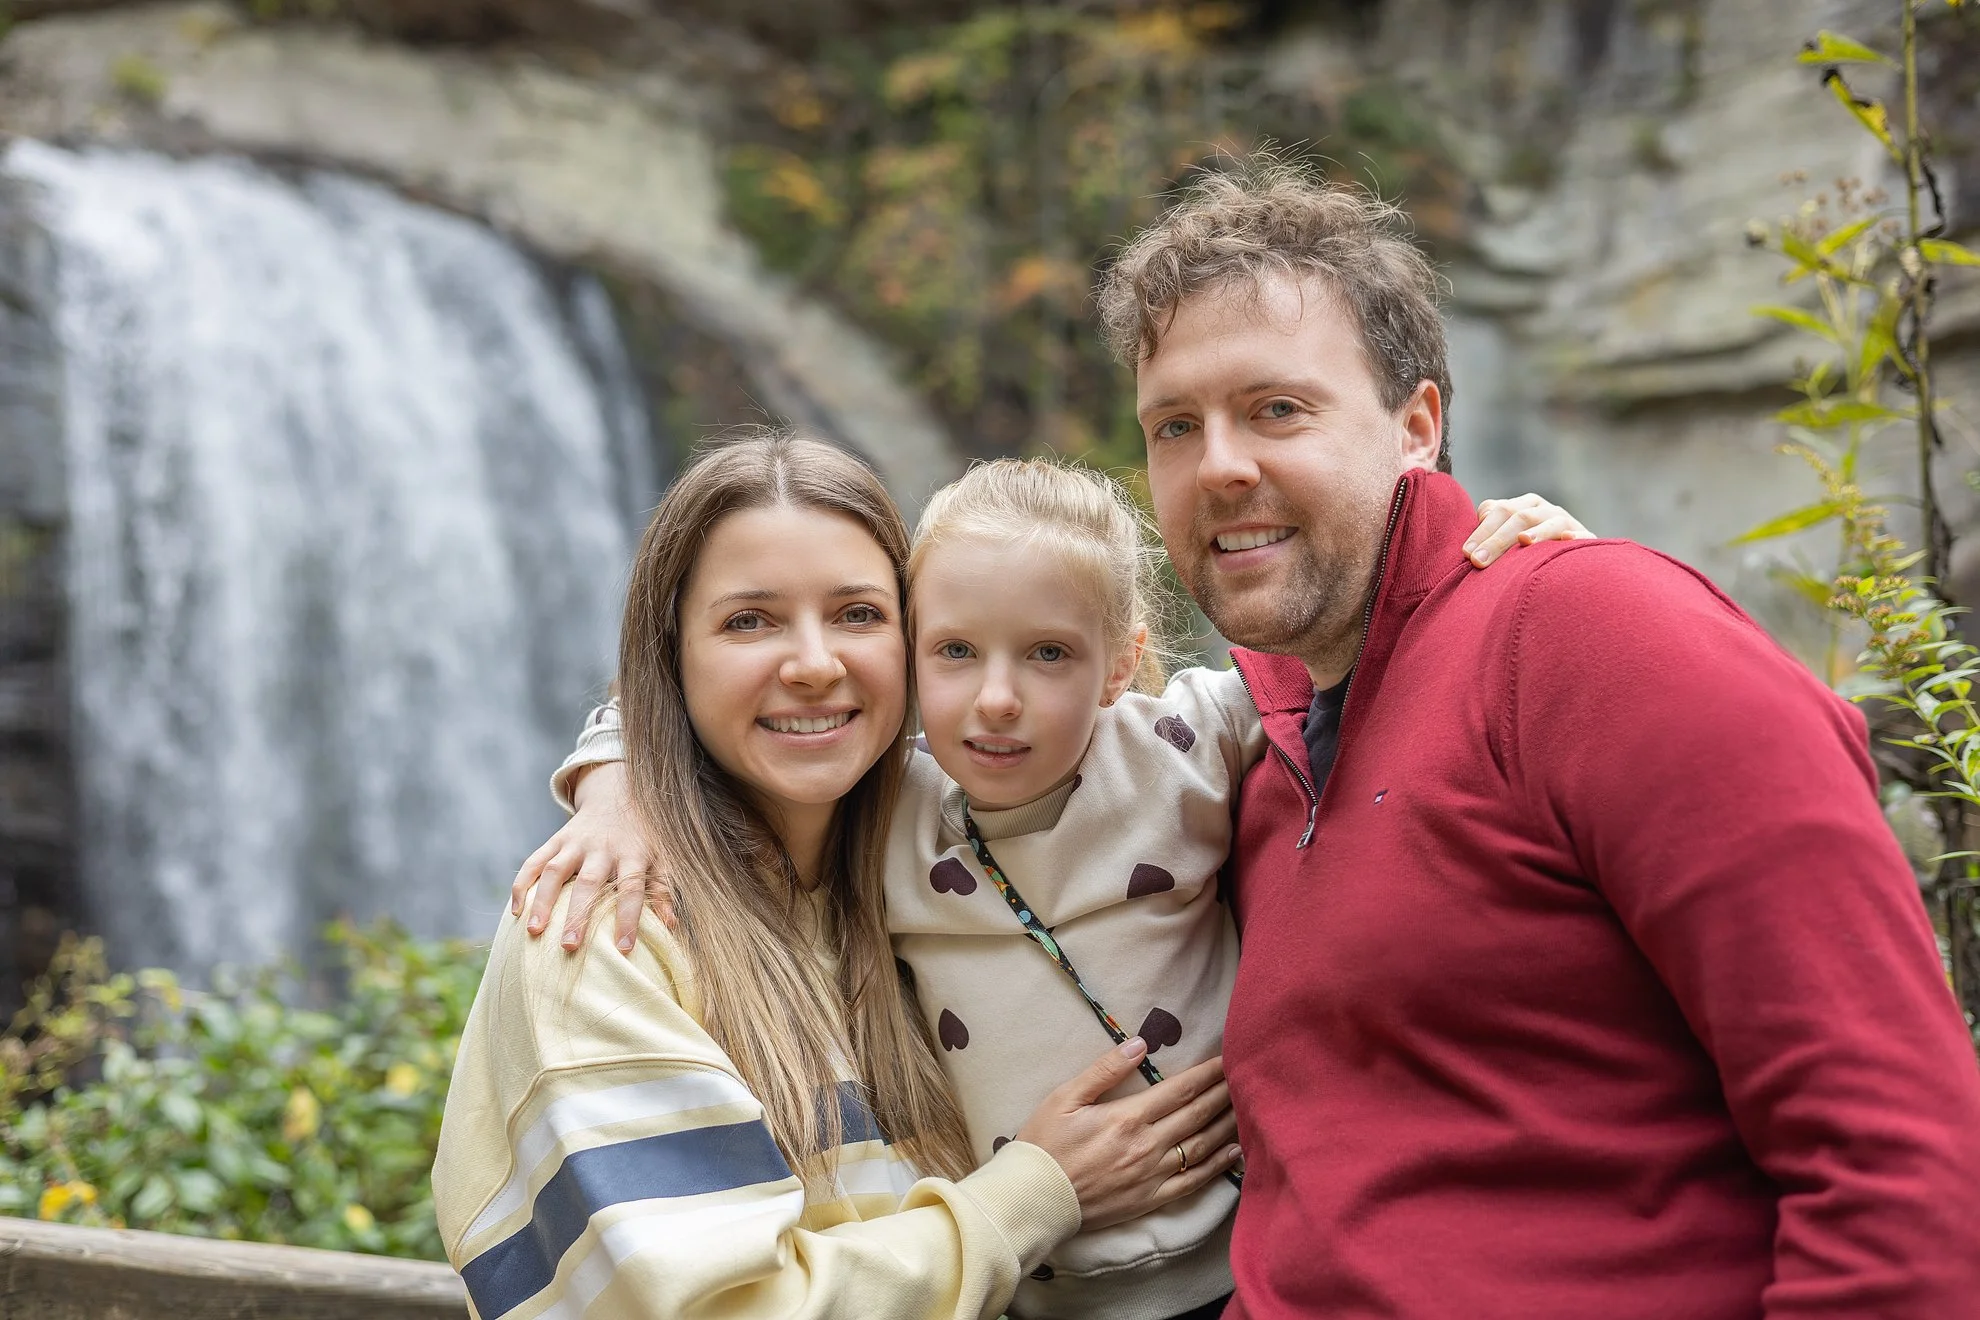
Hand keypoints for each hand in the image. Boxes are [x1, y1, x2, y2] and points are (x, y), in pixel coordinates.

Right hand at [509, 762, 672, 952]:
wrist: (620, 795)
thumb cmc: (643, 837)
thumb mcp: (661, 857)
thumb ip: (663, 889)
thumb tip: (670, 925)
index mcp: (632, 854)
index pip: (631, 888)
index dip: (628, 918)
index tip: (624, 948)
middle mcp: (602, 847)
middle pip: (589, 882)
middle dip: (578, 915)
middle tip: (569, 946)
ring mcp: (576, 842)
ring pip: (555, 870)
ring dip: (542, 900)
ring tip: (533, 931)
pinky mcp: (556, 839)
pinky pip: (534, 861)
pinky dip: (522, 884)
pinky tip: (516, 910)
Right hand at [1013, 1038, 1241, 1229]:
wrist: (1035, 1199)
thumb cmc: (1045, 1144)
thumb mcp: (1065, 1097)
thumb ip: (1104, 1070)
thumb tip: (1140, 1044)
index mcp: (1128, 1117)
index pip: (1180, 1090)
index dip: (1208, 1073)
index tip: (1228, 1059)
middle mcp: (1147, 1145)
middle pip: (1197, 1114)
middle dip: (1223, 1094)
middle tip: (1246, 1077)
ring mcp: (1152, 1175)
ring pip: (1201, 1146)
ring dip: (1226, 1125)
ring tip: (1246, 1107)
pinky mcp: (1150, 1200)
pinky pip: (1193, 1182)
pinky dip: (1217, 1166)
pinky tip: (1234, 1152)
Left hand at [1462, 493, 1595, 566]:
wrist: (1566, 559)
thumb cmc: (1523, 551)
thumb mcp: (1505, 537)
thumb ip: (1488, 530)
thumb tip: (1473, 537)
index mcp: (1523, 505)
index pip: (1500, 511)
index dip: (1482, 531)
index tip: (1467, 553)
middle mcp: (1545, 509)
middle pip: (1520, 518)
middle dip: (1498, 539)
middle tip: (1479, 560)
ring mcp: (1567, 522)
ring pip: (1551, 523)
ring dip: (1537, 532)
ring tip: (1523, 541)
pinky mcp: (1586, 538)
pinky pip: (1583, 536)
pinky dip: (1575, 537)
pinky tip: (1567, 540)